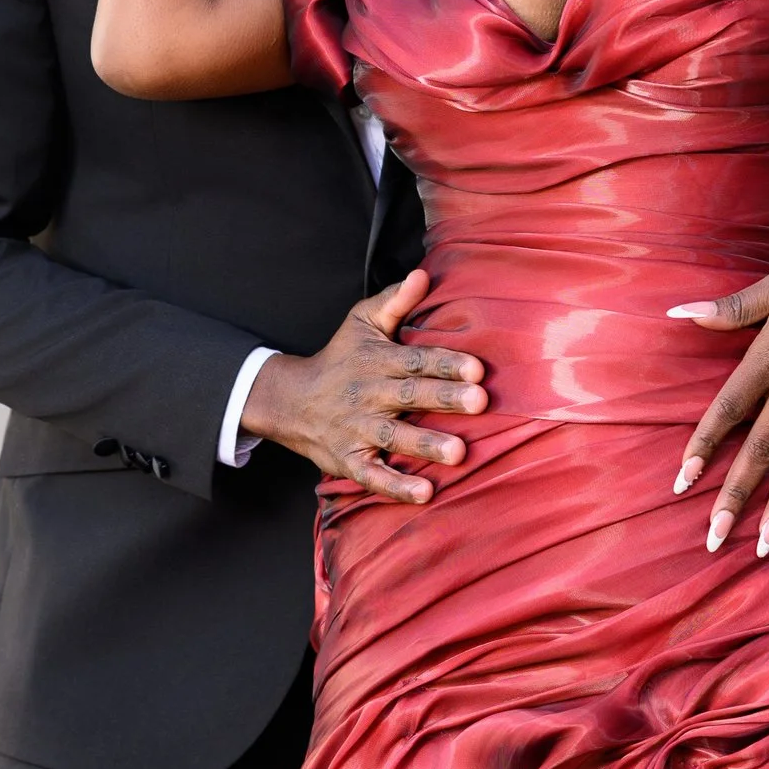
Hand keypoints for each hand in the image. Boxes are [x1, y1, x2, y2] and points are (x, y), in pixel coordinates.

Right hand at [241, 272, 487, 504]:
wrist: (290, 401)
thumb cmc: (339, 359)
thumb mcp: (360, 323)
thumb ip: (394, 302)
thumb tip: (423, 274)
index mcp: (377, 361)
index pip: (416, 360)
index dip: (445, 364)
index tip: (476, 368)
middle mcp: (369, 395)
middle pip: (409, 395)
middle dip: (444, 399)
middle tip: (479, 402)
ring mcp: (358, 430)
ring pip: (393, 436)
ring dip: (425, 444)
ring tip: (458, 452)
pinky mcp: (350, 460)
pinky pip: (372, 475)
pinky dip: (396, 486)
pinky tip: (424, 493)